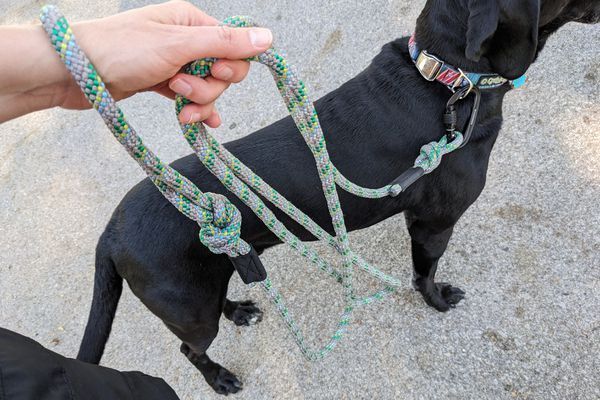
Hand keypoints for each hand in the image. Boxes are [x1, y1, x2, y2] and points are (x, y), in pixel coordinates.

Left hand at [0, 1, 272, 124]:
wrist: (71, 72)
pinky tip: (196, 123)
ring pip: (206, 87)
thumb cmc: (121, 51)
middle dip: (209, 85)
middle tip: (182, 86)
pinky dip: (193, 110)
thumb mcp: (178, 45)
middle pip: (222, 69)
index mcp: (191, 20)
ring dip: (196, 99)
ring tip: (174, 100)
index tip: (215, 72)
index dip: (230, 65)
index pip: (234, 45)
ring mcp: (173, 62)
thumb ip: (224, 42)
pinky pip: (189, 98)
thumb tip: (268, 37)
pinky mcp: (160, 83)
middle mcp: (185, 39)